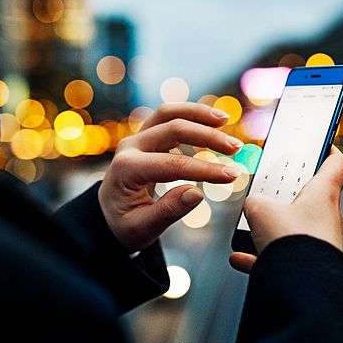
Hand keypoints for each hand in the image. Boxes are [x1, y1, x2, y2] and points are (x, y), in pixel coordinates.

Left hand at [99, 102, 243, 251]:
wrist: (107, 215)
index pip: (172, 164)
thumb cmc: (124, 224)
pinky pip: (168, 116)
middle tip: (235, 148)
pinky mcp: (145, 135)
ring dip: (198, 114)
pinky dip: (191, 116)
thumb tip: (197, 194)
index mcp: (126, 170)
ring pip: (168, 113)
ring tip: (225, 120)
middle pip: (172, 128)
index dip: (205, 169)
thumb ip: (168, 211)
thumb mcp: (142, 229)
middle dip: (207, 136)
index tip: (232, 175)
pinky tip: (213, 124)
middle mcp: (130, 147)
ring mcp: (137, 137)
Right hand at [229, 146, 342, 273]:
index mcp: (324, 194)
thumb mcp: (260, 209)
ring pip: (294, 230)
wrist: (304, 288)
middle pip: (311, 198)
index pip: (336, 164)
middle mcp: (328, 218)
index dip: (329, 150)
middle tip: (269, 189)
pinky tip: (239, 258)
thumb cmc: (291, 241)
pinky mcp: (311, 268)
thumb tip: (253, 206)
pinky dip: (261, 258)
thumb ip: (255, 202)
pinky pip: (283, 259)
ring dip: (271, 229)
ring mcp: (321, 245)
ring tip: (248, 229)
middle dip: (288, 194)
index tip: (321, 143)